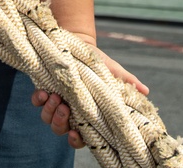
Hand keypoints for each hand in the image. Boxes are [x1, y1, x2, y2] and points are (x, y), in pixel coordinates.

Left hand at [31, 38, 148, 148]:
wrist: (78, 42)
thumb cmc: (97, 61)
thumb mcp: (112, 71)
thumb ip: (126, 81)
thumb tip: (145, 91)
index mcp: (86, 114)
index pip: (81, 137)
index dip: (77, 139)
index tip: (77, 133)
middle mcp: (69, 111)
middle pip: (61, 130)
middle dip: (60, 123)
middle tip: (65, 107)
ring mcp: (56, 101)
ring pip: (48, 119)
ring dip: (50, 112)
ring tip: (56, 97)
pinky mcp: (44, 89)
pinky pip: (37, 102)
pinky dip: (39, 99)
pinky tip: (44, 92)